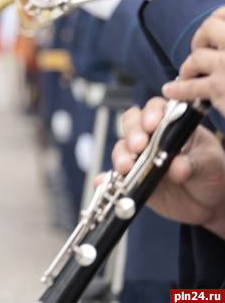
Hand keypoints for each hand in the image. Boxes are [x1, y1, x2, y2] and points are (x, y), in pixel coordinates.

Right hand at [112, 97, 224, 229]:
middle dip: (132, 133)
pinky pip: (115, 176)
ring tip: (126, 167)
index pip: (156, 109)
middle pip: (131, 124)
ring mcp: (140, 157)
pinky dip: (105, 179)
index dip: (151, 114)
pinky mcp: (133, 177)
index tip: (153, 125)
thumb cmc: (212, 174)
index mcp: (173, 125)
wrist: (210, 204)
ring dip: (120, 155)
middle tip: (139, 146)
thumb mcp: (210, 165)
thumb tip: (177, 166)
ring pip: (121, 147)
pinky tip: (101, 181)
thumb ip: (194, 164)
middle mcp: (152, 137)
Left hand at [162, 8, 224, 114]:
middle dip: (201, 38)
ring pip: (197, 57)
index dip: (218, 18)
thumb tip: (221, 21)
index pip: (224, 14)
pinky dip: (179, 89)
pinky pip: (191, 86)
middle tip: (201, 48)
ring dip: (190, 65)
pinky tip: (171, 90)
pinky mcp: (220, 89)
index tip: (216, 23)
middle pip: (209, 28)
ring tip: (188, 73)